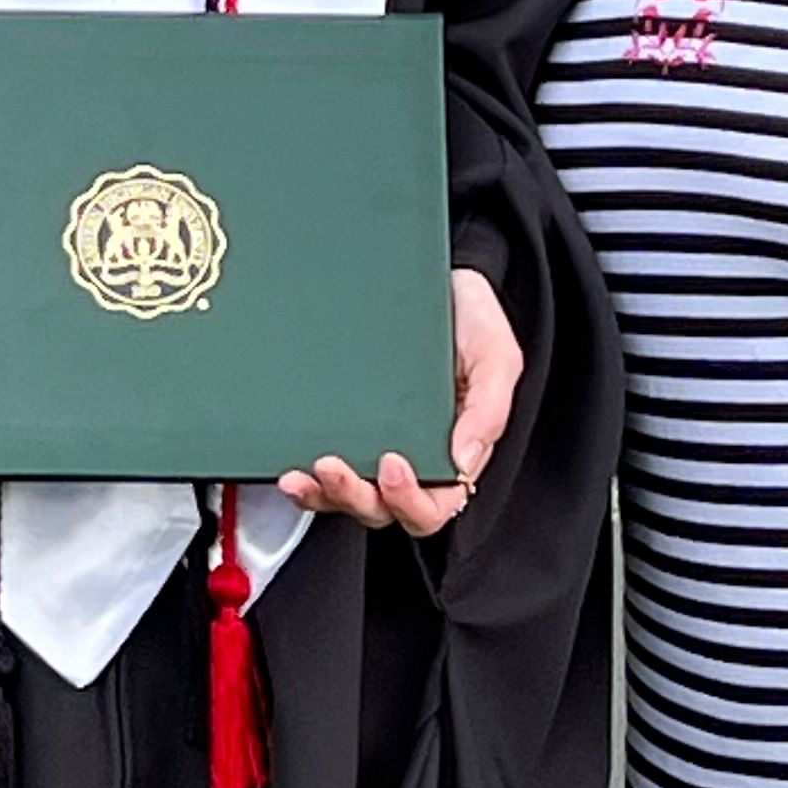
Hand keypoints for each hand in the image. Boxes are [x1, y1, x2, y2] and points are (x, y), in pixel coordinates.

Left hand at [278, 266, 521, 538]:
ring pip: (348, 498)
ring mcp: (375, 447)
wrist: (444, 278)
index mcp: (453, 453)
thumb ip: (487, 411)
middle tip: (334, 467)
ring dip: (323, 494)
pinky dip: (307, 479)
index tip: (392, 466)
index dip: (410, 501)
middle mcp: (413, 458)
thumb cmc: (473, 321)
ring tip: (302, 474)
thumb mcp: (497, 359)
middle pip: (383, 508)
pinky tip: (290, 465)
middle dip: (355, 497)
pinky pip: (324, 471)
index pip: (434, 507)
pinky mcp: (347, 428)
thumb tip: (462, 461)